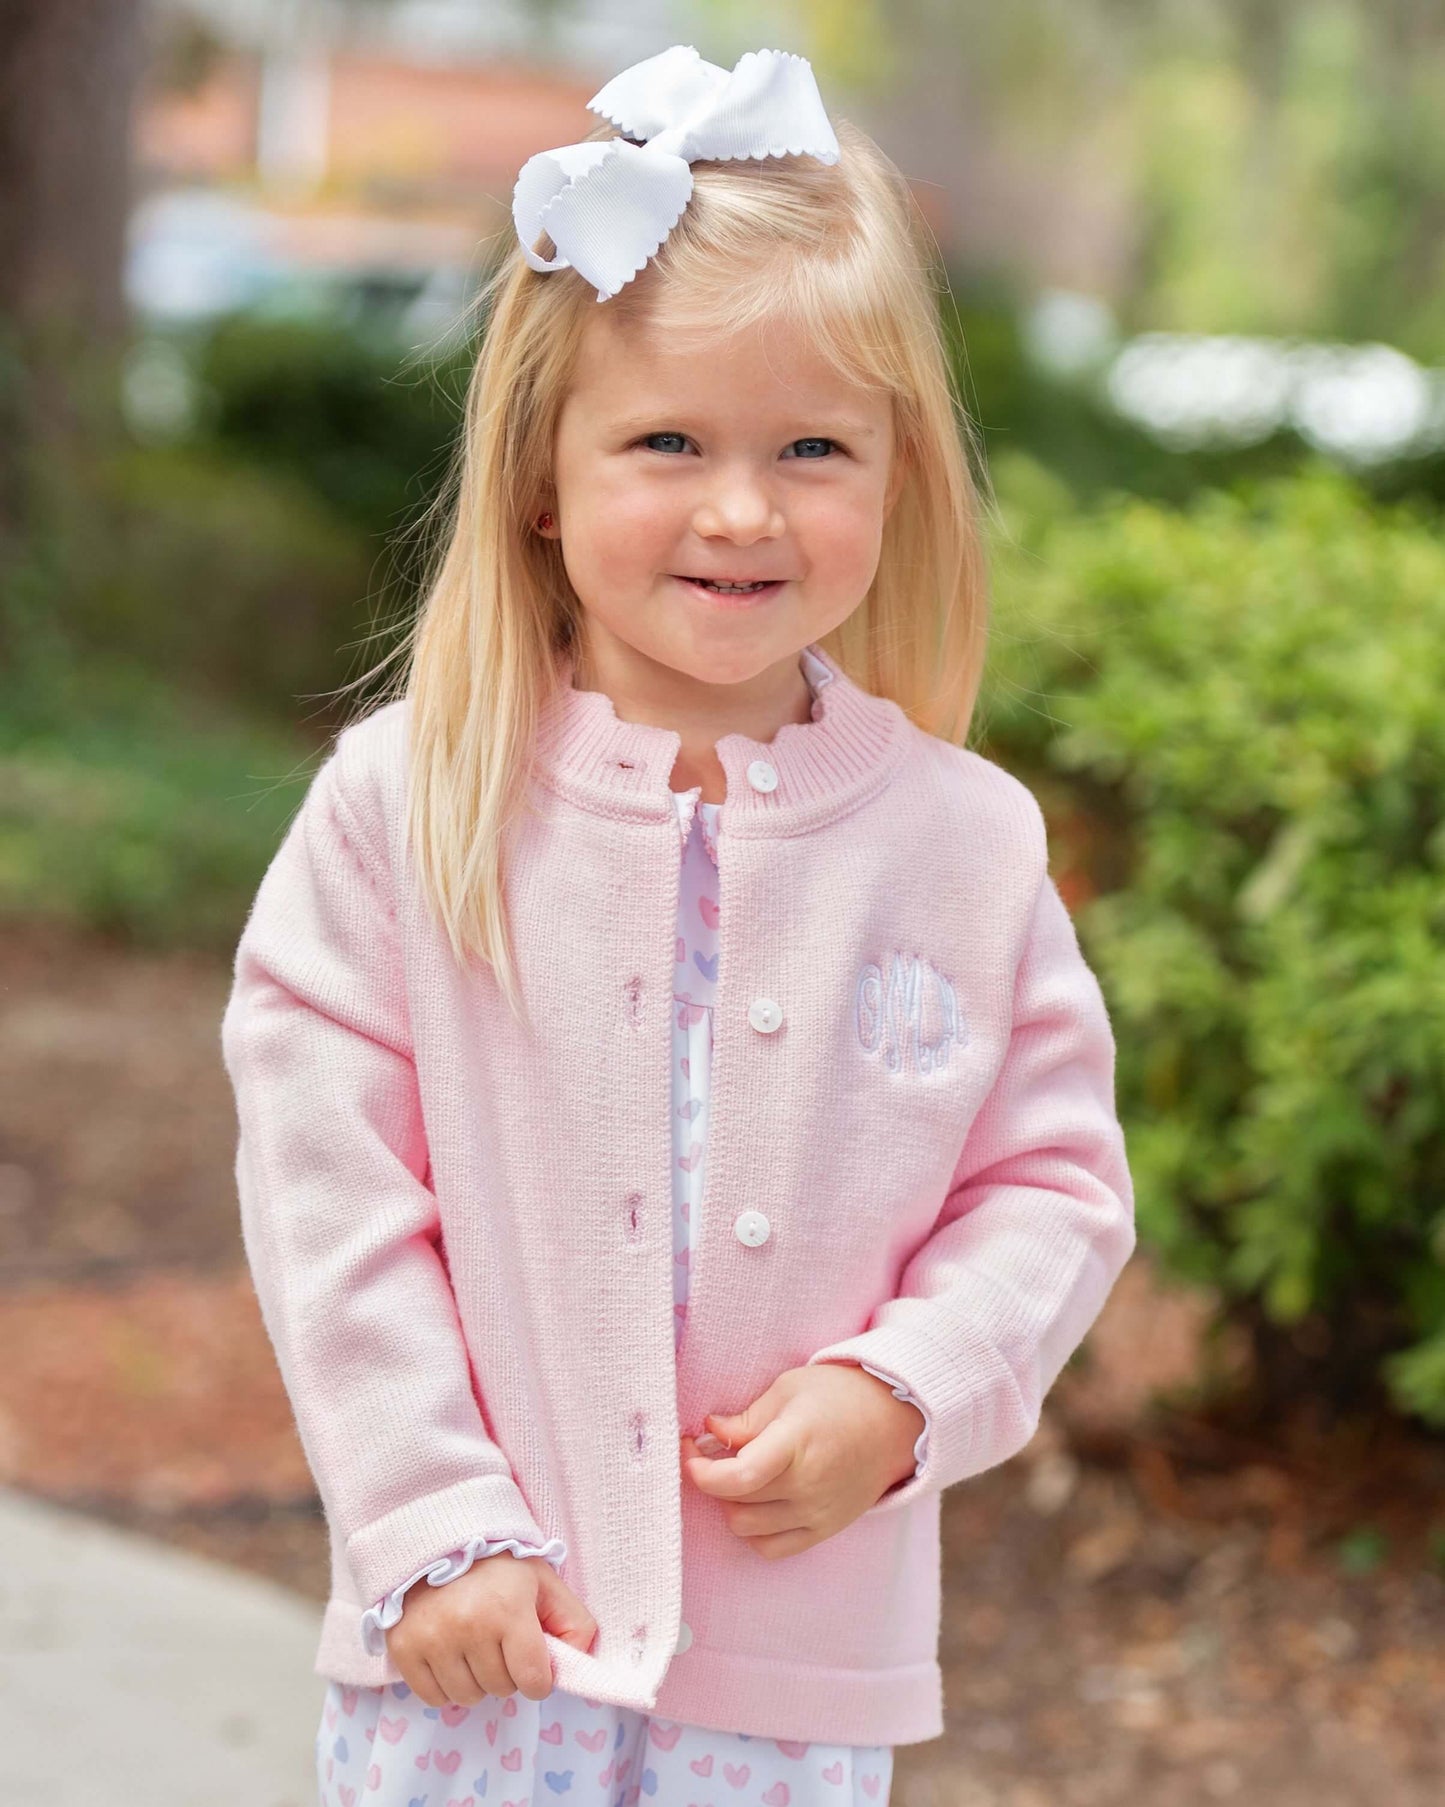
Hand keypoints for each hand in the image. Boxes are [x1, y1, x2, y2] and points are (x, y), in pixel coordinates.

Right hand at [383, 1551, 597, 1707]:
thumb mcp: (543, 1581)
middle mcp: (469, 1626)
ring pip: (467, 1697)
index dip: (538, 1678)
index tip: (532, 1661)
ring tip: (473, 1645)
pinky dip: (445, 1684)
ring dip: (475, 1680)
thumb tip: (579, 1661)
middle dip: (505, 1673)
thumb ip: (573, 1621)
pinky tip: (449, 1654)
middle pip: (501, 1690)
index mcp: (509, 1609)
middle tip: (498, 1641)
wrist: (437, 1542)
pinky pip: (433, 1697)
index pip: (533, 1680)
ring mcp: (433, 1638)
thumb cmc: (497, 1566)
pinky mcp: (404, 1648)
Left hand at [680, 1362, 924, 1558]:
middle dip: (711, 1478)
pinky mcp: (824, 1529)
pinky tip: (755, 1502)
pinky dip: (754, 1530)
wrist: (894, 1421)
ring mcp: (817, 1512)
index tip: (689, 1449)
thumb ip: (747, 1419)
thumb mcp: (789, 1389)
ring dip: (730, 1504)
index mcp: (797, 1443)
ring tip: (737, 1475)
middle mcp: (807, 1485)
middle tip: (709, 1452)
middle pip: (735, 1502)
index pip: (737, 1479)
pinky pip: (772, 1548)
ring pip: (747, 1528)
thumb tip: (708, 1433)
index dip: (700, 1471)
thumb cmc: (840, 1396)